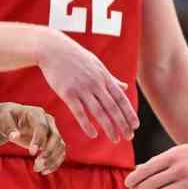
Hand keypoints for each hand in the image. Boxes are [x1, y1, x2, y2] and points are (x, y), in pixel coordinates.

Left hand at [0, 103, 65, 174]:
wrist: (13, 119)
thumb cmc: (7, 118)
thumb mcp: (4, 120)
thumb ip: (9, 128)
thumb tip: (14, 136)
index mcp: (36, 113)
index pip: (42, 127)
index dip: (39, 140)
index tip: (31, 153)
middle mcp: (48, 121)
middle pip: (55, 137)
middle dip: (48, 152)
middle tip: (36, 165)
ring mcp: (53, 130)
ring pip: (60, 146)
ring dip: (51, 160)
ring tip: (38, 169)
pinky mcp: (54, 141)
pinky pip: (60, 153)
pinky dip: (55, 163)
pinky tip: (45, 171)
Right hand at [35, 26, 137, 141]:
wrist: (52, 49)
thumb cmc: (75, 56)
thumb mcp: (96, 64)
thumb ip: (111, 78)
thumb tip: (124, 86)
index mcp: (104, 77)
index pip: (121, 99)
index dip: (129, 113)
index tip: (135, 126)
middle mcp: (95, 84)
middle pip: (112, 108)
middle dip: (122, 124)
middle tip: (129, 137)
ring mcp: (81, 88)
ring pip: (99, 112)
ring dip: (109, 127)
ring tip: (115, 139)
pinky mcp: (67, 93)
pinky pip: (79, 112)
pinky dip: (87, 124)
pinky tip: (93, 134)